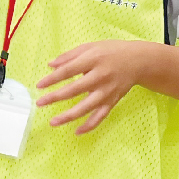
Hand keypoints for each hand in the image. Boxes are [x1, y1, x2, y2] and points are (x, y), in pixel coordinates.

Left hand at [35, 40, 155, 134]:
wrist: (139, 61)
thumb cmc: (112, 51)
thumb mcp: (91, 46)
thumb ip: (70, 55)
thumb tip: (50, 65)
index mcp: (93, 60)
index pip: (68, 71)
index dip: (52, 79)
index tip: (39, 86)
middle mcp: (100, 76)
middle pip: (74, 90)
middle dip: (55, 97)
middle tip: (40, 103)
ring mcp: (107, 91)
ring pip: (86, 107)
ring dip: (68, 116)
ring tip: (53, 122)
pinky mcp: (113, 101)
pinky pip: (100, 116)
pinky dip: (89, 126)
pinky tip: (76, 132)